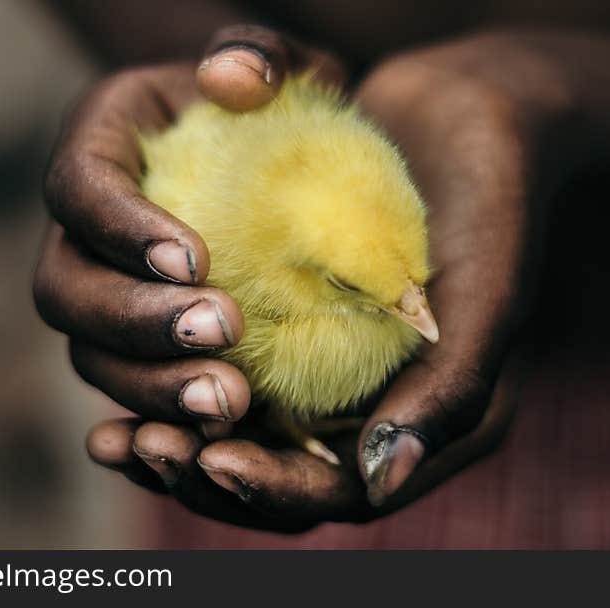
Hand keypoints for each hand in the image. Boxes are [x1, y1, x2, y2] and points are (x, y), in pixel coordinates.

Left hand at [78, 30, 570, 530]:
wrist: (470, 115)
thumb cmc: (492, 198)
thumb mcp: (488, 287)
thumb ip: (450, 389)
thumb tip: (378, 480)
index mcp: (432, 419)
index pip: (344, 491)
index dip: (275, 489)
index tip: (211, 459)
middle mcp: (376, 406)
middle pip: (282, 478)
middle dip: (208, 476)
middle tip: (145, 447)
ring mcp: (330, 368)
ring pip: (245, 438)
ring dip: (180, 443)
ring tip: (117, 435)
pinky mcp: (292, 325)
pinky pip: (229, 374)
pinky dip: (173, 387)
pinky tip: (122, 386)